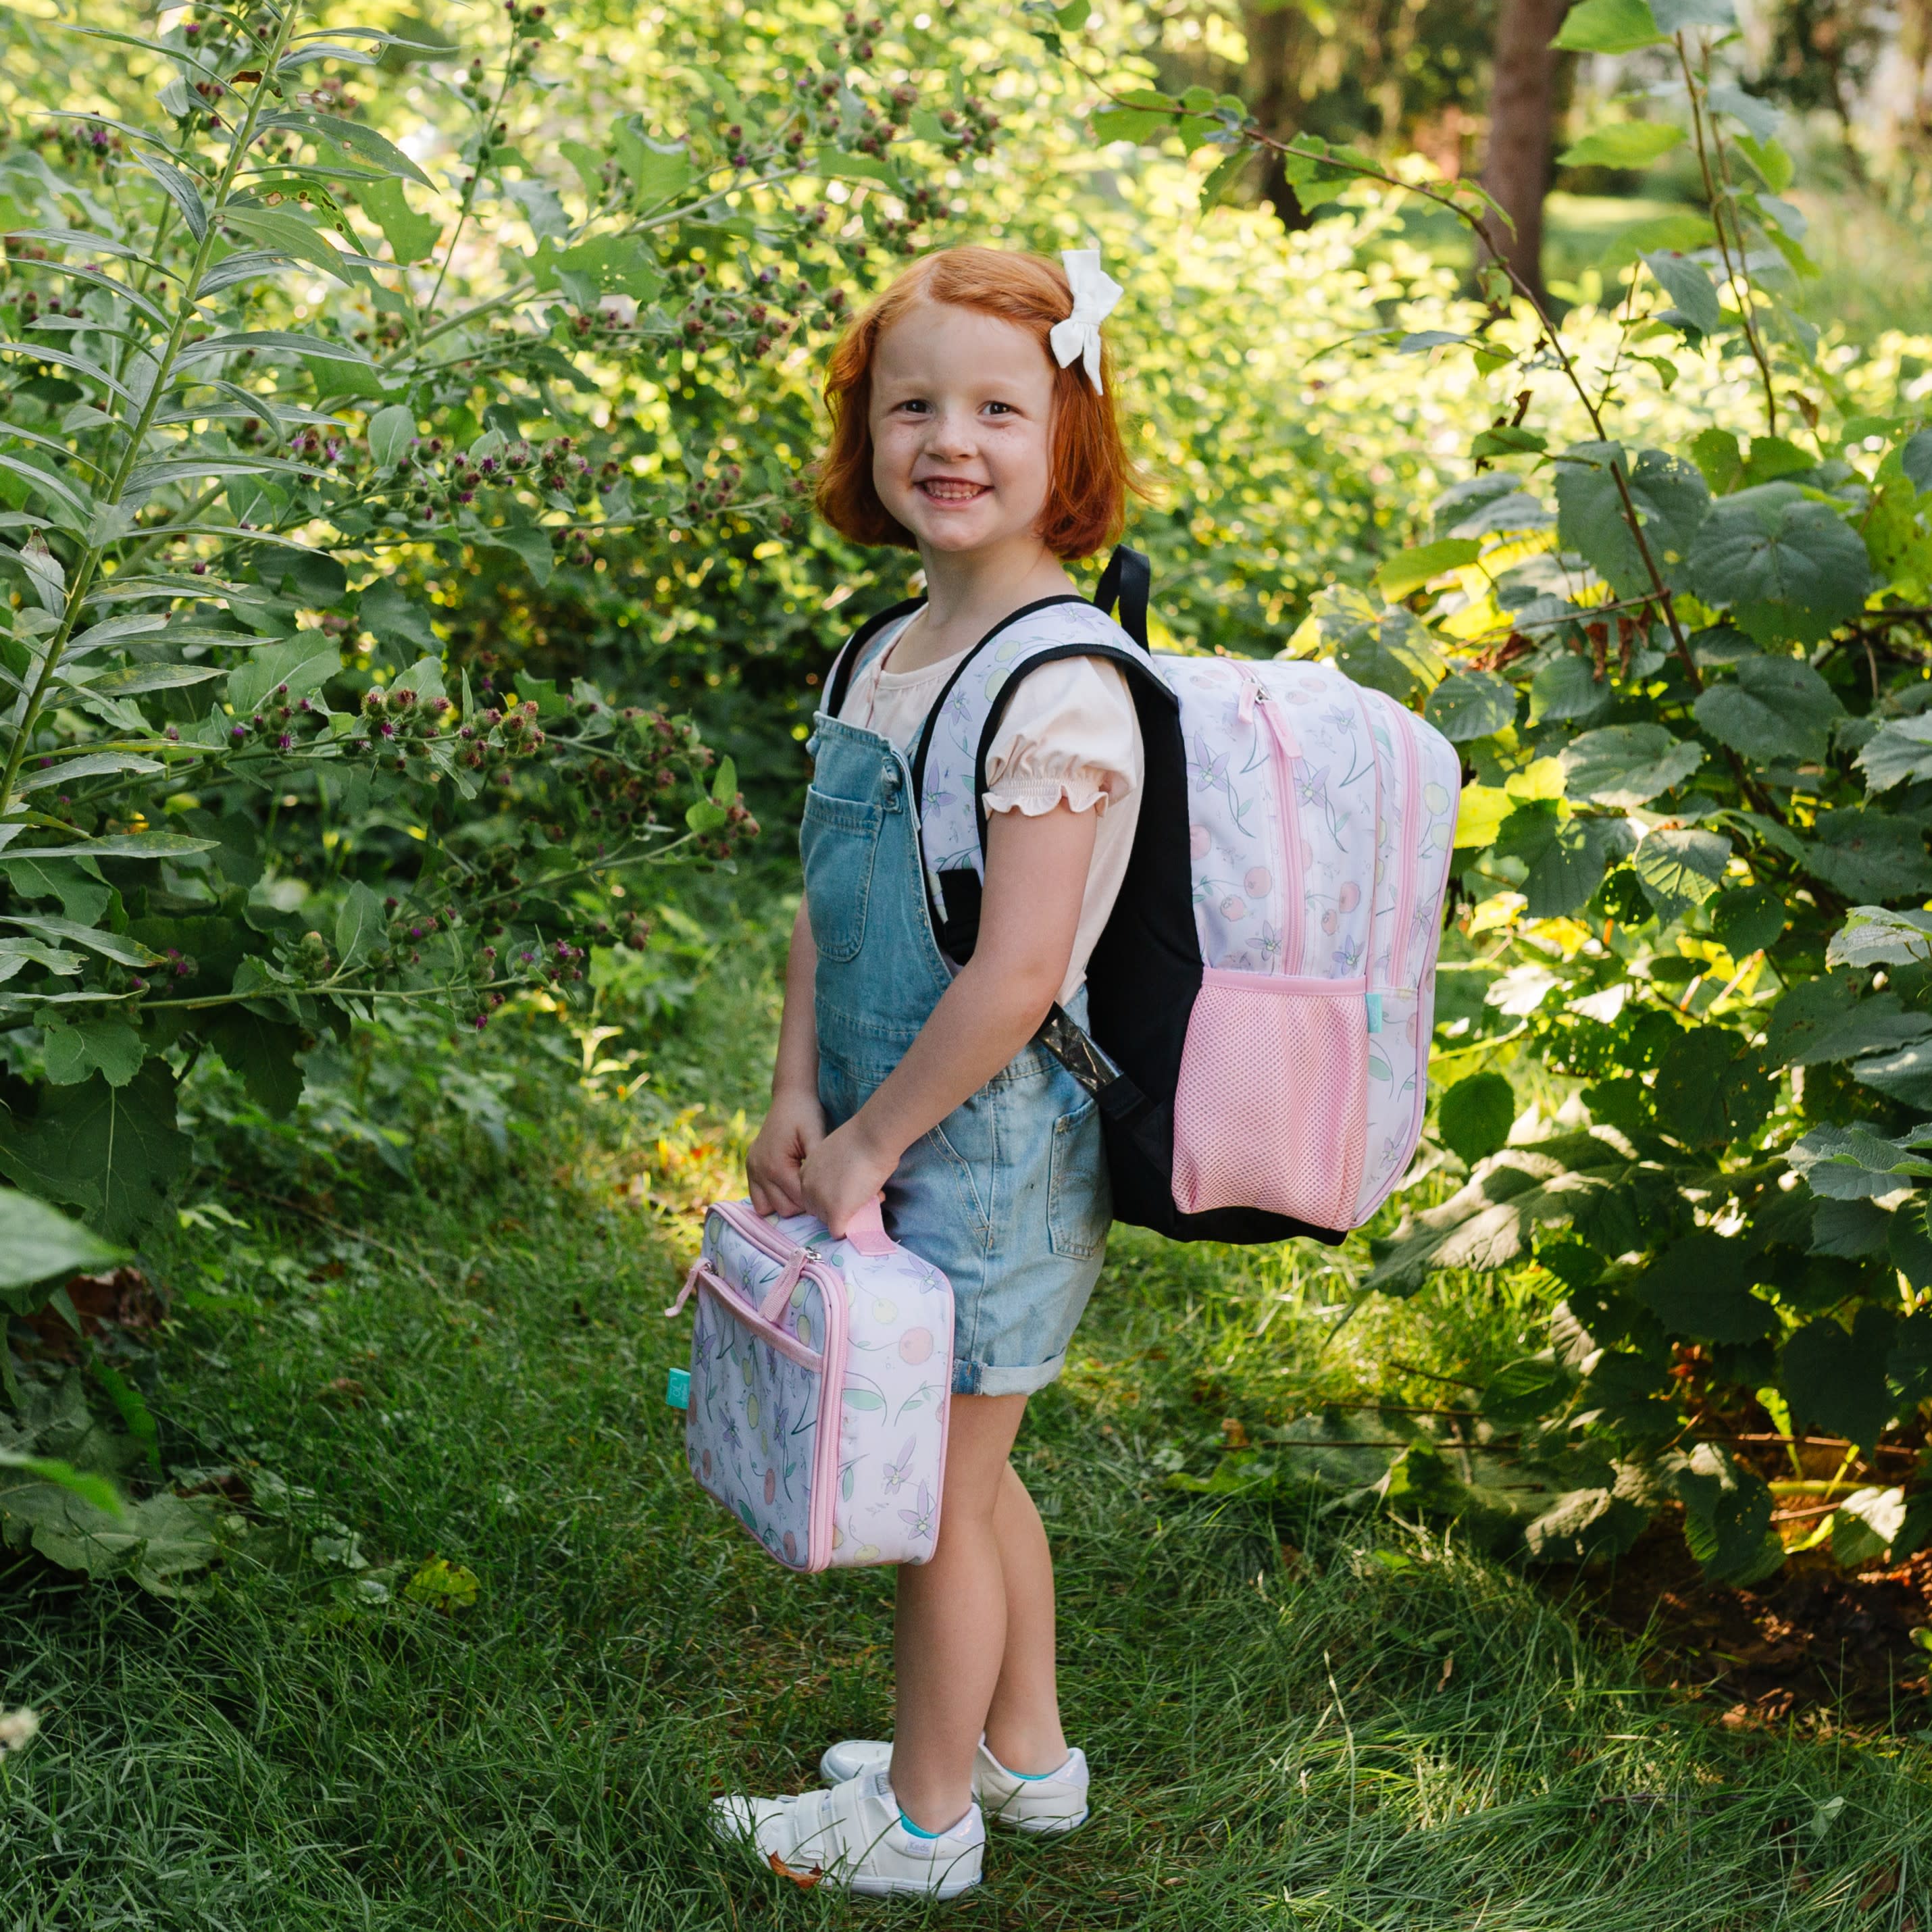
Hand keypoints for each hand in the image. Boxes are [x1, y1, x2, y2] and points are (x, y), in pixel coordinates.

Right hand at [746, 1086, 825, 1216]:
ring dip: (786, 1204)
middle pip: (784, 1209)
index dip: (817, 1201)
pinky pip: (758, 1198)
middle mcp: (759, 1170)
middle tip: (818, 1191)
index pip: (799, 1200)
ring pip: (767, 1208)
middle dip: (803, 1205)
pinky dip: (773, 1198)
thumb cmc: (807, 1114)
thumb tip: (828, 1192)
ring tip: (802, 1189)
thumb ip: (819, 1165)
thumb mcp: (817, 1136)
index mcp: (775, 1165)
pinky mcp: (750, 1167)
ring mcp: (752, 1169)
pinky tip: (789, 1186)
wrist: (790, 1096)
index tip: (831, 1195)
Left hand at [800, 1116, 897, 1237]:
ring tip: (867, 1203)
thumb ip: (833, 1172)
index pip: (812, 1196)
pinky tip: (863, 1218)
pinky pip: (839, 1231)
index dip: (830, 1196)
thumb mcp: (835, 1155)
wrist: (870, 1137)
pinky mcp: (835, 1212)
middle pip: (818, 1211)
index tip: (847, 1190)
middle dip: (837, 1209)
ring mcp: (820, 1201)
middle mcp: (807, 1188)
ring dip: (846, 1218)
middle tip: (859, 1198)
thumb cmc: (860, 1139)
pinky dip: (850, 1229)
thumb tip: (846, 1186)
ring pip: (829, 1222)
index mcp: (806, 1173)